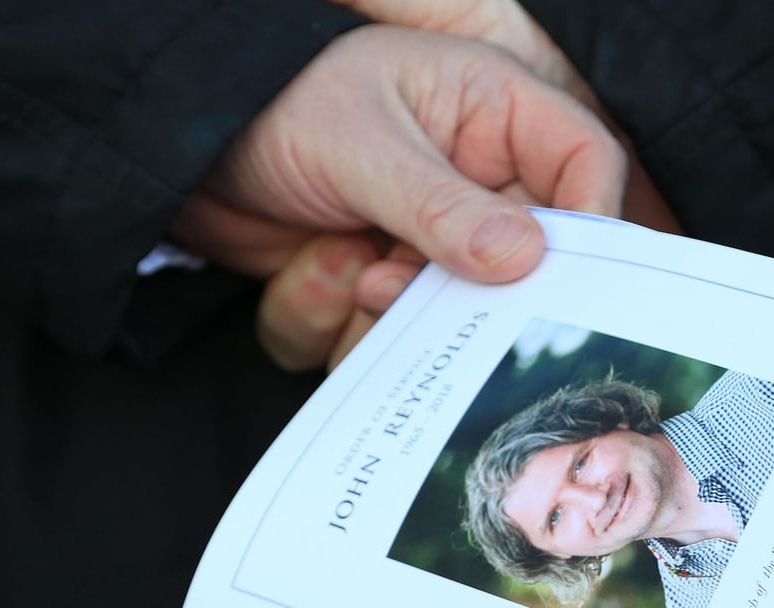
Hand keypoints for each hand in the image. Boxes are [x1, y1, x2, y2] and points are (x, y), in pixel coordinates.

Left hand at [254, 3, 680, 372]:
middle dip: (452, 292)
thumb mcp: (361, 143)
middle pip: (522, 268)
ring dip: (377, 314)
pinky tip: (299, 264)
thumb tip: (526, 258)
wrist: (180, 142)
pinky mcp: (373, 288)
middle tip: (391, 280)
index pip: (586, 162)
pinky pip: (373, 341)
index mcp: (492, 113)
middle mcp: (472, 183)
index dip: (592, 223)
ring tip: (330, 256)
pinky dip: (324, 320)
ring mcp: (425, 242)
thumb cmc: (278, 99)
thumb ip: (442, 205)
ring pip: (444, 321)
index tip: (562, 278)